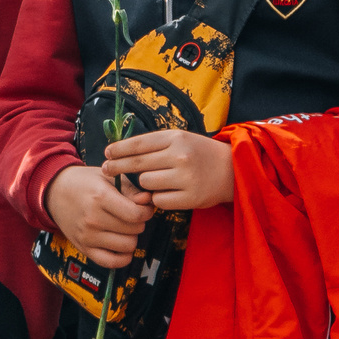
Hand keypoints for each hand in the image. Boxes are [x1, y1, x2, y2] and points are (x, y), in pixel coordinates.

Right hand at [45, 164, 155, 269]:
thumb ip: (131, 189)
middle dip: (139, 222)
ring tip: (124, 227)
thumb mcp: (108, 177)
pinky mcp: (84, 249)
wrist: (56, 192)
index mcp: (100, 197)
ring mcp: (87, 236)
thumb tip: (148, 202)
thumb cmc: (85, 182)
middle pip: (134, 230)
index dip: (146, 211)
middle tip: (132, 215)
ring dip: (131, 237)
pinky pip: (111, 262)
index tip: (144, 208)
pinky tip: (122, 246)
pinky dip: (122, 257)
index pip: (136, 214)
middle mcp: (93, 219)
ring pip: (127, 246)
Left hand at [102, 129, 234, 212]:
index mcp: (176, 138)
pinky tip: (167, 192)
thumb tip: (120, 153)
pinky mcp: (190, 197)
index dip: (119, 149)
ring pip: (146, 183)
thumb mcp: (179, 140)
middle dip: (118, 167)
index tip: (106, 154)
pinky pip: (158, 200)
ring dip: (145, 184)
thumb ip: (153, 146)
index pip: (138, 144)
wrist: (231, 170)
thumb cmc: (198, 153)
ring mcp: (185, 177)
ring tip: (157, 181)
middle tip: (106, 169)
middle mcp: (180, 156)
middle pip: (137, 165)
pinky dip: (158, 198)